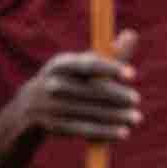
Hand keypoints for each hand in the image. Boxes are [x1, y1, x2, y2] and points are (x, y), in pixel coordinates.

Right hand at [21, 30, 139, 140]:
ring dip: (115, 116)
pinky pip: (84, 129)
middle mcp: (54, 84)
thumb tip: (132, 34)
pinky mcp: (55, 126)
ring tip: (136, 118)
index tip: (132, 74)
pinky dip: (105, 132)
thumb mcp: (80, 66)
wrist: (30, 108)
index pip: (88, 65)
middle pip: (90, 90)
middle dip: (116, 95)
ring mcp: (52, 106)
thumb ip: (108, 55)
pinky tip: (123, 133)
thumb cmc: (67, 81)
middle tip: (136, 99)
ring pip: (90, 111)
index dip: (110, 68)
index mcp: (61, 64)